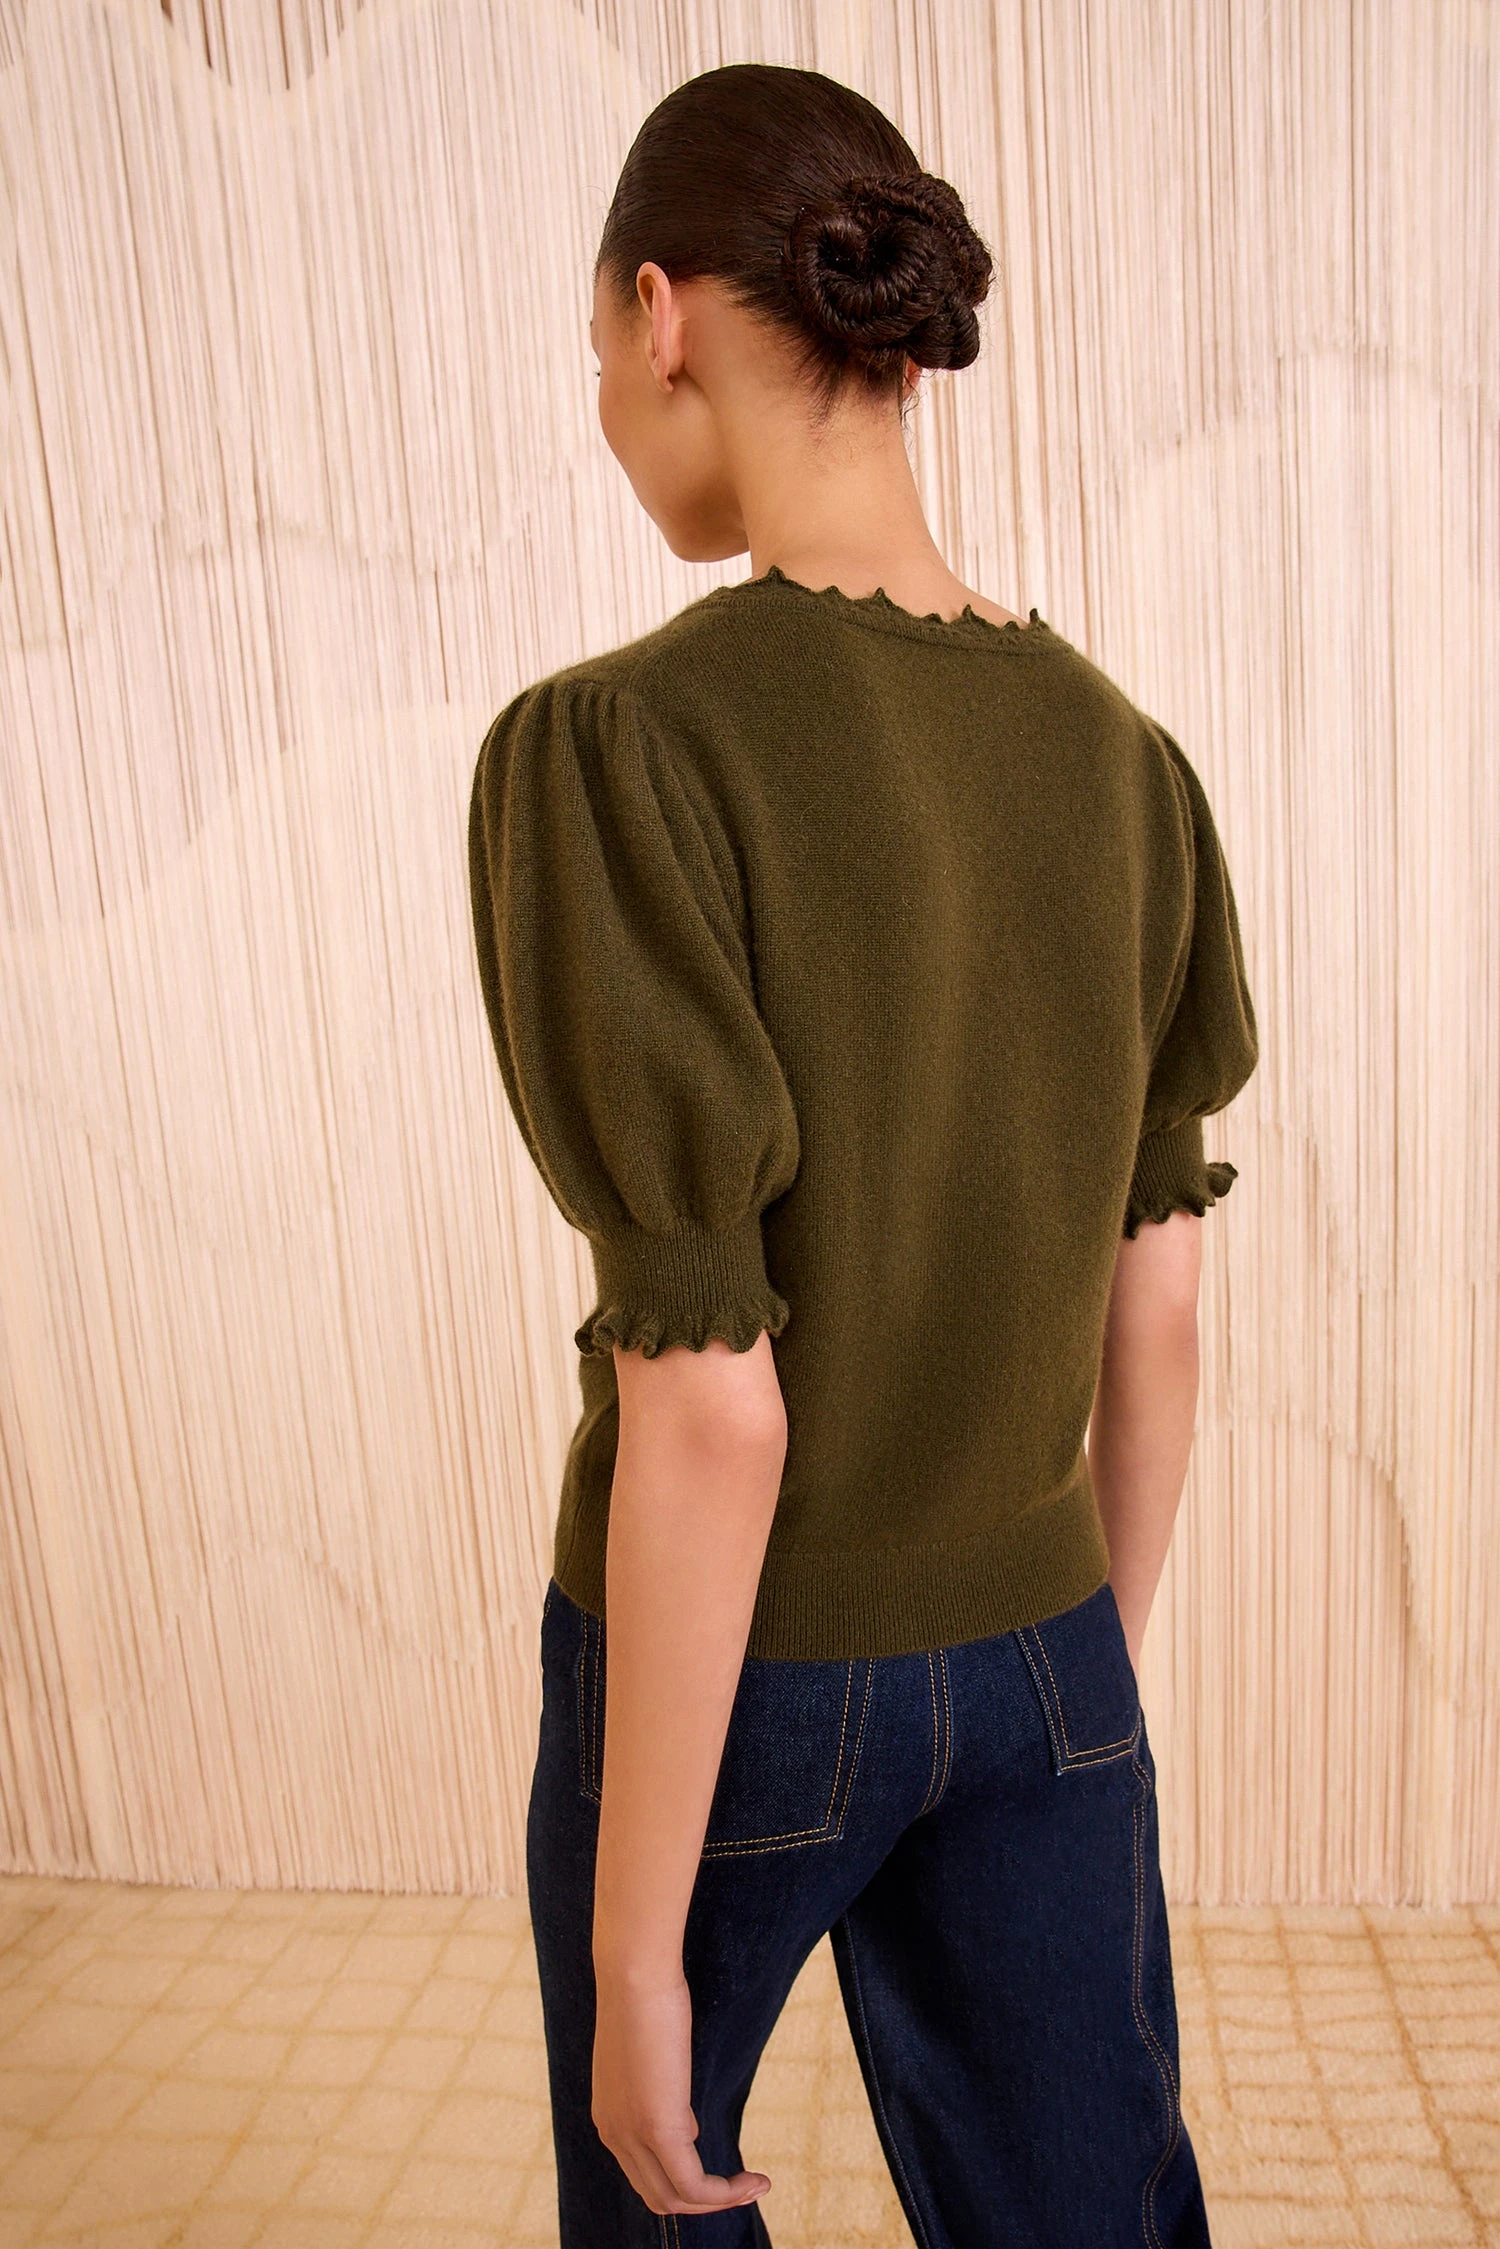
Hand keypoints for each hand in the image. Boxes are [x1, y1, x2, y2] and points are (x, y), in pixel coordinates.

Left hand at [591, 1962, 770, 2216]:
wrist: (635, 1973)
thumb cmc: (647, 1999)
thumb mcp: (653, 2059)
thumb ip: (662, 2095)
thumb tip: (686, 2126)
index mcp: (609, 2118)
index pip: (645, 2175)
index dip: (685, 2182)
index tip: (722, 2172)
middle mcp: (613, 2134)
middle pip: (659, 2197)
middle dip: (706, 2202)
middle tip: (745, 2188)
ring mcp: (631, 2134)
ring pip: (676, 2199)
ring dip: (721, 2202)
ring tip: (756, 2186)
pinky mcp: (657, 2128)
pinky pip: (693, 2185)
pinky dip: (725, 2193)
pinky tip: (753, 2181)